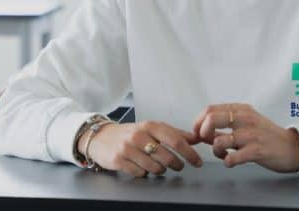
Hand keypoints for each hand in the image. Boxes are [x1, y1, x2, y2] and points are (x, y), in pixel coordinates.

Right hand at [85, 120, 202, 176]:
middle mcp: (139, 136)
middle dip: (177, 165)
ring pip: (156, 167)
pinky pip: (141, 173)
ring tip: (157, 165)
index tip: (197, 162)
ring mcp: (128, 148)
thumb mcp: (151, 128)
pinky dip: (144, 173)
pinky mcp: (119, 160)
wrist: (100, 137)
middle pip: (168, 157)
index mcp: (150, 126)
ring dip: (160, 170)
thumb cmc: (129, 133)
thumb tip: (196, 138)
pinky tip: (141, 166)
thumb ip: (174, 133)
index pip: (176, 140)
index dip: (189, 153)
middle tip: (178, 166)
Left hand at [192, 103, 298, 172]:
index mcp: (241, 110)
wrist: (293, 148)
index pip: (210, 110)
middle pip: (211, 119)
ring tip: (224, 154)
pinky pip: (232, 157)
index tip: (196, 132)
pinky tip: (231, 162)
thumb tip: (202, 131)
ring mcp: (251, 135)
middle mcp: (245, 119)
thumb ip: (226, 125)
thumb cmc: (267, 136)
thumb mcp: (246, 123)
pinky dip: (227, 162)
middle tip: (206, 142)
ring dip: (215, 151)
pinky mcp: (257, 150)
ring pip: (219, 141)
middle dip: (202, 133)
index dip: (198, 122)